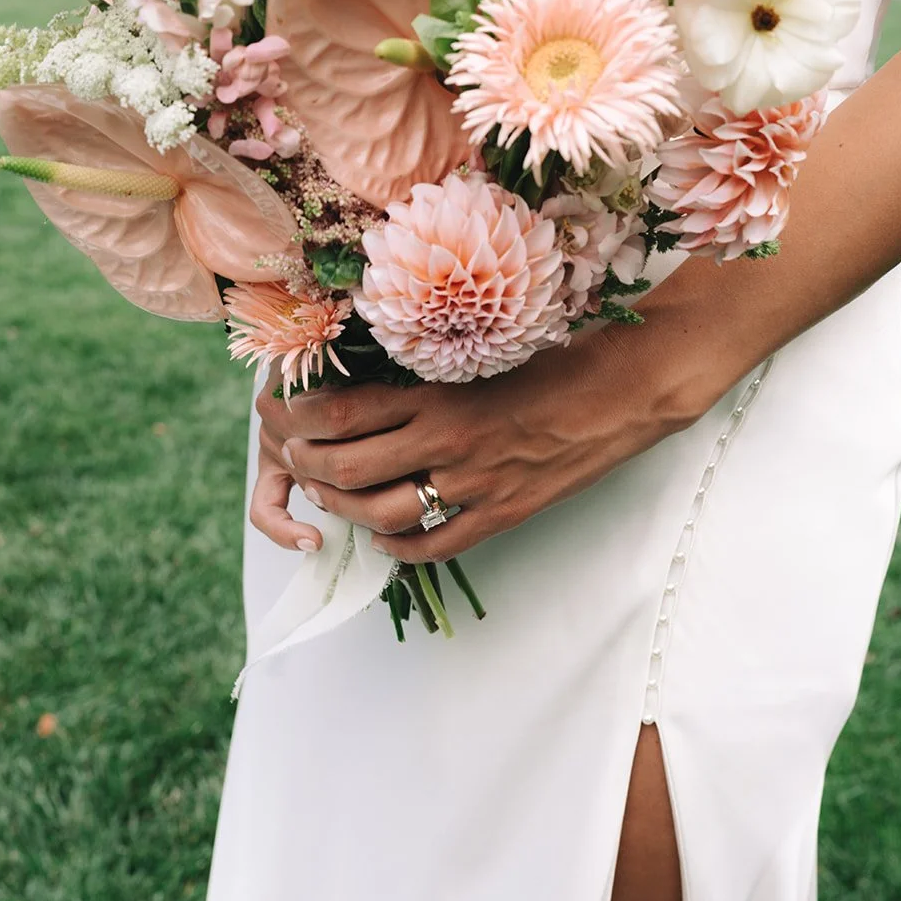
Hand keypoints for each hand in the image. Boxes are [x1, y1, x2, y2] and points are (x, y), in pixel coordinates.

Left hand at [254, 333, 694, 562]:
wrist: (623, 393)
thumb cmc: (554, 359)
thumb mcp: (478, 353)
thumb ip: (425, 371)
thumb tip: (364, 379)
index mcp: (438, 393)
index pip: (341, 413)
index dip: (296, 418)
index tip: (277, 411)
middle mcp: (447, 442)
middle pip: (344, 469)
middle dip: (305, 466)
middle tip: (293, 457)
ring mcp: (473, 486)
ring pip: (378, 514)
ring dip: (340, 509)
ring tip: (326, 495)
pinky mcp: (500, 516)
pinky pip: (431, 546)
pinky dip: (395, 547)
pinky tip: (382, 538)